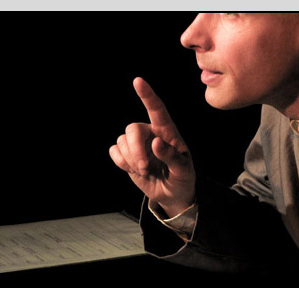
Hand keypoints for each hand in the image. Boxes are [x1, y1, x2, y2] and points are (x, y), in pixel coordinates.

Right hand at [110, 77, 195, 217]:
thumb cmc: (182, 178)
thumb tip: (156, 143)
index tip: (138, 81)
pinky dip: (122, 163)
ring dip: (131, 160)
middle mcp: (151, 133)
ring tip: (145, 171)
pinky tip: (135, 170)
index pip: (157, 110)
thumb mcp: (183, 170)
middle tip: (145, 168)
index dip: (147, 95)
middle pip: (133, 128)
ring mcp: (137, 144)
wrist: (172, 194)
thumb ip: (172, 157)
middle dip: (135, 149)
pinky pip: (114, 151)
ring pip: (122, 141)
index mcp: (168, 133)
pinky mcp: (127, 155)